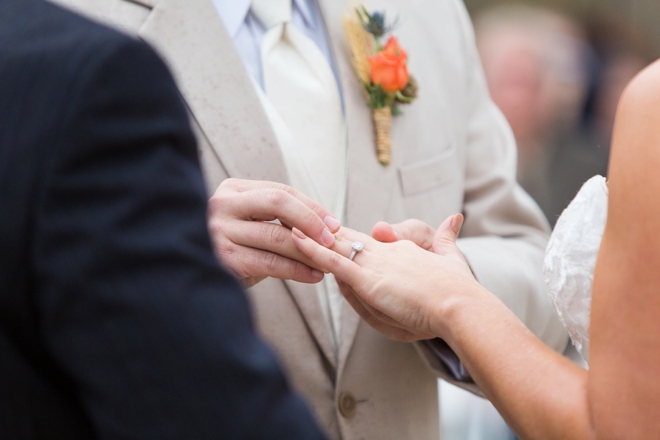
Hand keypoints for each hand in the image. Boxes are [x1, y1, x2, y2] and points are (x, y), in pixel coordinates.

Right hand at [208, 178, 340, 287]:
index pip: (280, 191)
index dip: (311, 207)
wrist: (193, 278)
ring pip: (277, 236)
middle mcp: (222, 205)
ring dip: (308, 250)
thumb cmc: (230, 251)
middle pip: (278, 202)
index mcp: (231, 191)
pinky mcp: (223, 258)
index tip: (334, 224)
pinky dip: (296, 270)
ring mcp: (219, 230)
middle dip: (311, 220)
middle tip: (332, 239)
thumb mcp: (248, 226)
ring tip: (327, 262)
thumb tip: (325, 225)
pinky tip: (312, 276)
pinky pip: (270, 262)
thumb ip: (275, 220)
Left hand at [291, 215, 480, 339]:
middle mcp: (386, 252)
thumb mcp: (452, 260)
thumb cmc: (457, 292)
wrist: (460, 305)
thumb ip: (446, 238)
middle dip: (325, 232)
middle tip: (301, 220)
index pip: (370, 244)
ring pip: (336, 246)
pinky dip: (312, 249)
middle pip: (348, 239)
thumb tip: (455, 217)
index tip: (334, 229)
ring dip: (311, 237)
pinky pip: (333, 261)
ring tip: (289, 225)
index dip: (350, 237)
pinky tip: (295, 239)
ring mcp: (375, 264)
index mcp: (402, 251)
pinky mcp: (367, 280)